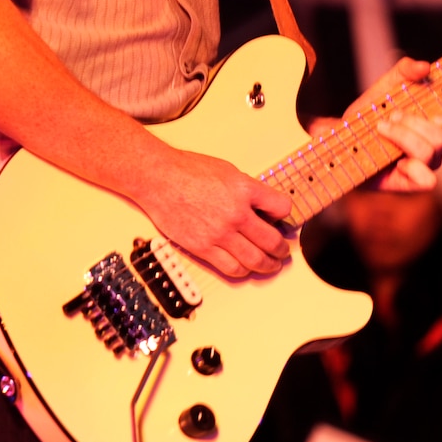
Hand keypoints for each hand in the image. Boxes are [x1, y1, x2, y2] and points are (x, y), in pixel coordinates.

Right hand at [136, 148, 293, 279]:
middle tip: (282, 251)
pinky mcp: (203, 247)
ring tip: (269, 264)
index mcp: (244, 189)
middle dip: (282, 249)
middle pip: (273, 241)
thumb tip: (261, 207)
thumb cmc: (185, 170)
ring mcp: (220, 233)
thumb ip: (247, 189)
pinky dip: (244, 271)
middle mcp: (235, 212)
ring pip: (256, 260)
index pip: (282, 208)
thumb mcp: (226, 170)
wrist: (157, 178)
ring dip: (268, 265)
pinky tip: (245, 267)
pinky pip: (232, 268)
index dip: (284, 216)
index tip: (281, 221)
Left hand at [342, 56, 441, 191]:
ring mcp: (421, 169)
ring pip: (429, 153)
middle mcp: (433, 152)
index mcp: (436, 131)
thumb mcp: (387, 86)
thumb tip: (424, 66)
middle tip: (393, 115)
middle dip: (414, 122)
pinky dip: (412, 167)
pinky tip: (393, 158)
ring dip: (403, 135)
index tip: (436, 116)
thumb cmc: (371, 113)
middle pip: (441, 139)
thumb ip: (405, 71)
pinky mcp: (406, 183)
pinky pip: (427, 181)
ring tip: (382, 127)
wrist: (341, 135)